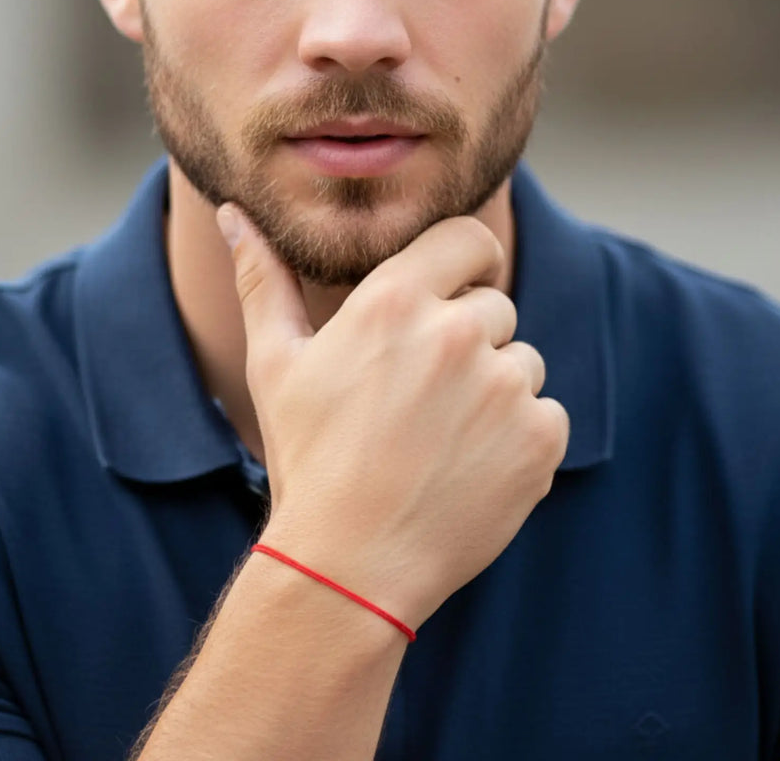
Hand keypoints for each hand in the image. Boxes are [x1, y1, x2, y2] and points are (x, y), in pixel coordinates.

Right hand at [219, 206, 568, 628]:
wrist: (349, 565)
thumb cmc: (307, 457)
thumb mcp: (274, 363)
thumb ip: (262, 279)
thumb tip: (232, 214)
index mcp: (397, 301)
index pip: (470, 238)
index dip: (468, 258)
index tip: (458, 285)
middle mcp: (458, 332)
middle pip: (494, 305)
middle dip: (468, 337)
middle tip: (422, 393)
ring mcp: (506, 386)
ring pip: (523, 362)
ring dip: (495, 388)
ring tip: (441, 436)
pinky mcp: (540, 439)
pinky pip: (546, 413)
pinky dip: (519, 435)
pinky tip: (469, 465)